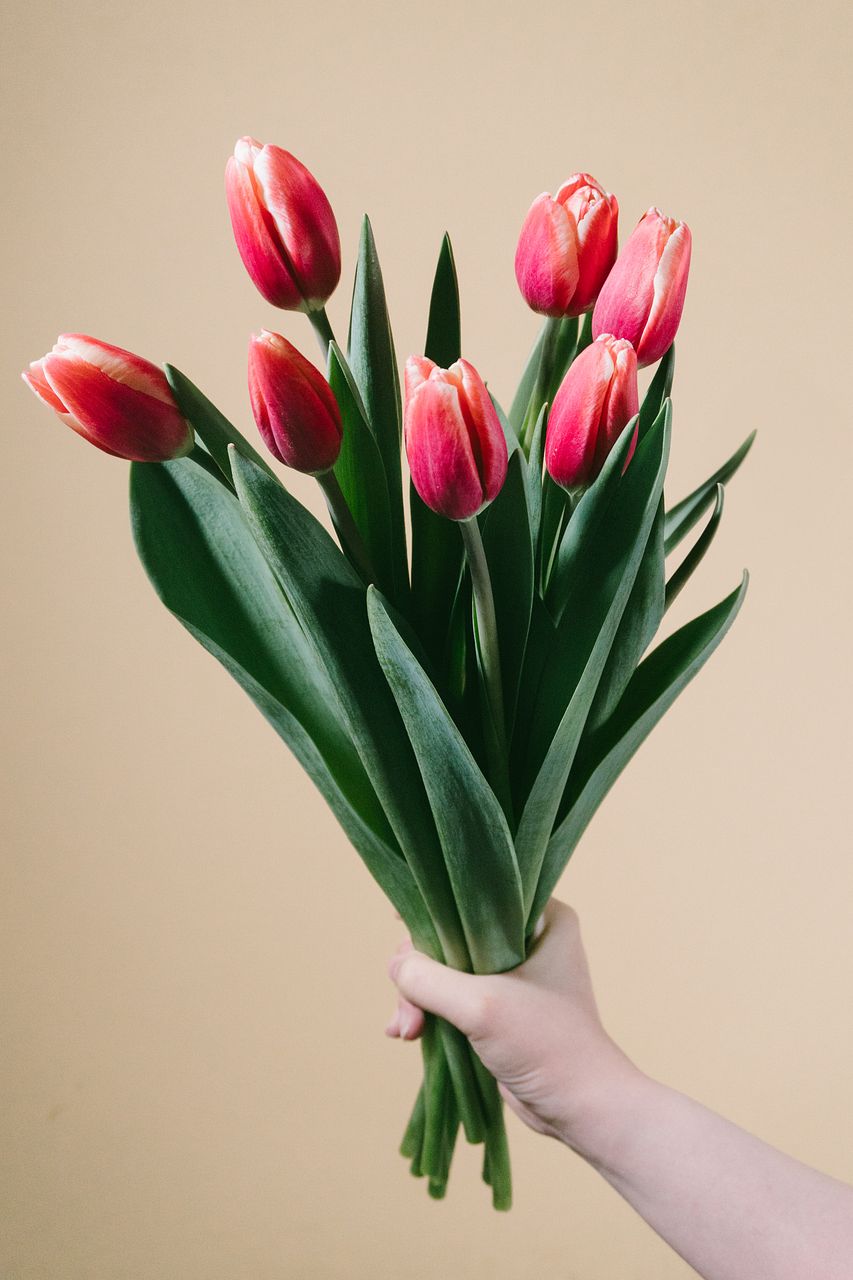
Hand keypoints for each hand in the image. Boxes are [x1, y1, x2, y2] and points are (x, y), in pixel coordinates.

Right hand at [386, 898, 641, 1156]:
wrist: (580, 1109)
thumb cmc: (546, 1046)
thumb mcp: (481, 1006)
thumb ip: (429, 980)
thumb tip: (395, 966)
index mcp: (542, 918)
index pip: (476, 895)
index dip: (435, 908)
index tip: (400, 924)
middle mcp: (528, 939)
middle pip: (453, 934)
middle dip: (421, 971)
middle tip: (407, 1006)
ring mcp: (514, 975)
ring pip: (448, 968)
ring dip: (419, 996)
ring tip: (406, 1031)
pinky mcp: (501, 1008)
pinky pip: (454, 997)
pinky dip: (429, 1012)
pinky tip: (407, 1033)